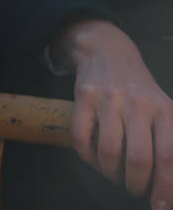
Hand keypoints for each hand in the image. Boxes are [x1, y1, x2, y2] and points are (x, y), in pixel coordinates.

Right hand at [58, 19, 172, 207]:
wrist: (108, 52)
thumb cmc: (140, 92)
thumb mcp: (164, 111)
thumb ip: (167, 143)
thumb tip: (167, 185)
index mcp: (165, 111)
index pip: (168, 156)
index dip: (165, 186)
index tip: (160, 206)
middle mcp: (139, 104)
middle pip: (138, 158)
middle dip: (135, 184)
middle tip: (134, 190)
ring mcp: (109, 100)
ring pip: (108, 151)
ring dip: (110, 173)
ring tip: (114, 176)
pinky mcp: (82, 97)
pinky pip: (81, 139)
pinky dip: (87, 158)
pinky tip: (94, 160)